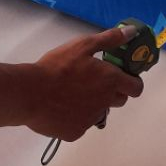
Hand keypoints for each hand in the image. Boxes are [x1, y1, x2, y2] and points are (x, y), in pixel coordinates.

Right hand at [23, 26, 143, 141]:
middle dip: (113, 91)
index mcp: (110, 80)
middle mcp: (105, 102)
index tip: (123, 76)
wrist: (30, 93)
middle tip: (96, 81)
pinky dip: (77, 116)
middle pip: (120, 100)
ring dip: (95, 103)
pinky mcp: (75, 132)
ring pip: (100, 111)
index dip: (133, 82)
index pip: (136, 88)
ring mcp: (90, 120)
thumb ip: (110, 39)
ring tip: (75, 92)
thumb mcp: (84, 45)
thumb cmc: (58, 66)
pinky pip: (82, 123)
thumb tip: (131, 32)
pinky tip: (63, 106)